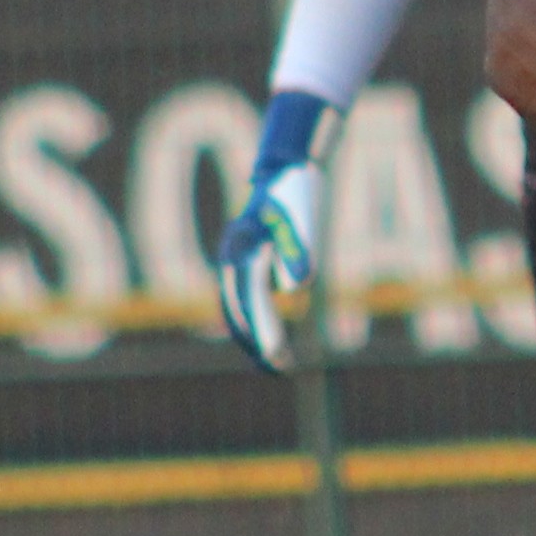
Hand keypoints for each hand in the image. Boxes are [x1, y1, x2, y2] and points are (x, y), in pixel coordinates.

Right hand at [211, 159, 324, 369]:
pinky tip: (269, 341)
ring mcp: (237, 259)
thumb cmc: (297, 190)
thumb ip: (300, 247)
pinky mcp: (248, 262)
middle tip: (279, 370)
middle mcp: (232, 256)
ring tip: (275, 366)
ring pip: (236, 307)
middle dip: (255, 341)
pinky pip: (245, 299)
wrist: (288, 165)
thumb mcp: (303, 216)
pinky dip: (254, 322)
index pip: (248, 298)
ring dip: (252, 337)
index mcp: (241, 247)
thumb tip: (298, 286)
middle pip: (236, 308)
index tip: (276, 356)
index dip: (261, 329)